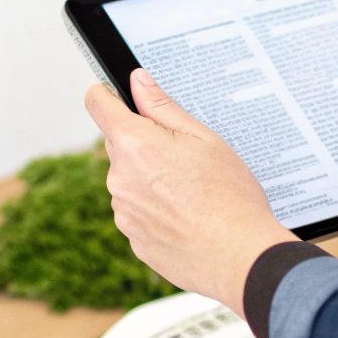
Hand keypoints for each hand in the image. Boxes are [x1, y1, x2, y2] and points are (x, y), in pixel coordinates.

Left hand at [85, 69, 297, 314]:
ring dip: (151, 180)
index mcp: (134, 145)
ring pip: (130, 181)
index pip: (98, 103)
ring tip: (192, 192)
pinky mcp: (133, 240)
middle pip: (120, 145)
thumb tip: (138, 82)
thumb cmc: (229, 196)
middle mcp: (119, 178)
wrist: (239, 256)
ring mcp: (123, 213)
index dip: (108, 95)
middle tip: (185, 156)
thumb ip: (162, 107)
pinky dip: (157, 211)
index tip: (119, 97)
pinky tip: (187, 217)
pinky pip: (138, 213)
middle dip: (144, 144)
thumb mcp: (203, 138)